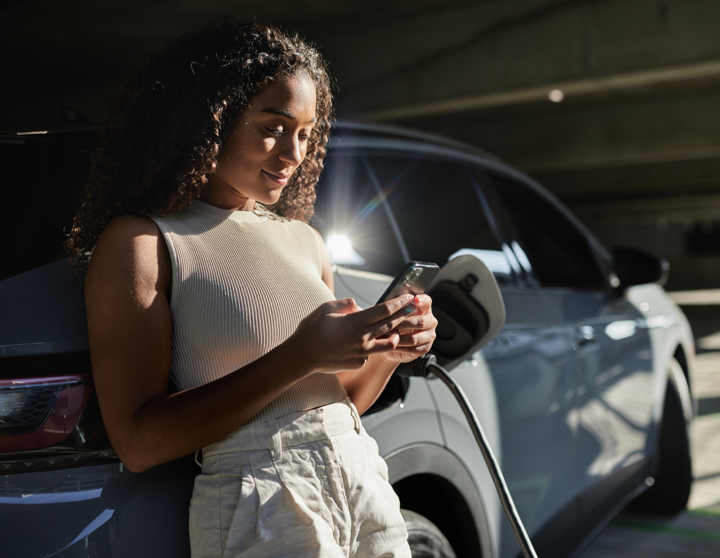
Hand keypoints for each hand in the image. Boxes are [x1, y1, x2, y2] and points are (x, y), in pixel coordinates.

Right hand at [285, 294, 415, 374]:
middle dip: (403, 315)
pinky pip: (370, 353)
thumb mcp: (327, 308)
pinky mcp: (359, 363)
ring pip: (387, 343)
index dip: (398, 303)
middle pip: (390, 324)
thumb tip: (360, 306)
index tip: (407, 298)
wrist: (302, 356)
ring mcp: (362, 353)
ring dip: (395, 334)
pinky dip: (370, 347)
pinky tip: (364, 344)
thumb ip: (347, 305)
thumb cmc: (311, 330)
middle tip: (413, 308)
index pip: (384, 310)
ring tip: (397, 330)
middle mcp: (362, 338)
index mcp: (355, 322)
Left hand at [377, 294, 437, 363]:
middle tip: (389, 325)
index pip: (427, 301)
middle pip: (421, 322)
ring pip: (414, 338)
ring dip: (399, 338)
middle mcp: (430, 321)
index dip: (422, 300)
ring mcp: (430, 335)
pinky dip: (400, 347)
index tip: (415, 299)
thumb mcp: (394, 313)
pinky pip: (413, 349)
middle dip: (403, 324)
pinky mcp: (426, 348)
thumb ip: (397, 307)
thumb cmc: (393, 324)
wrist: (391, 342)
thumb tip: (396, 299)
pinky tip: (392, 345)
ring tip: (388, 337)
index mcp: (424, 308)